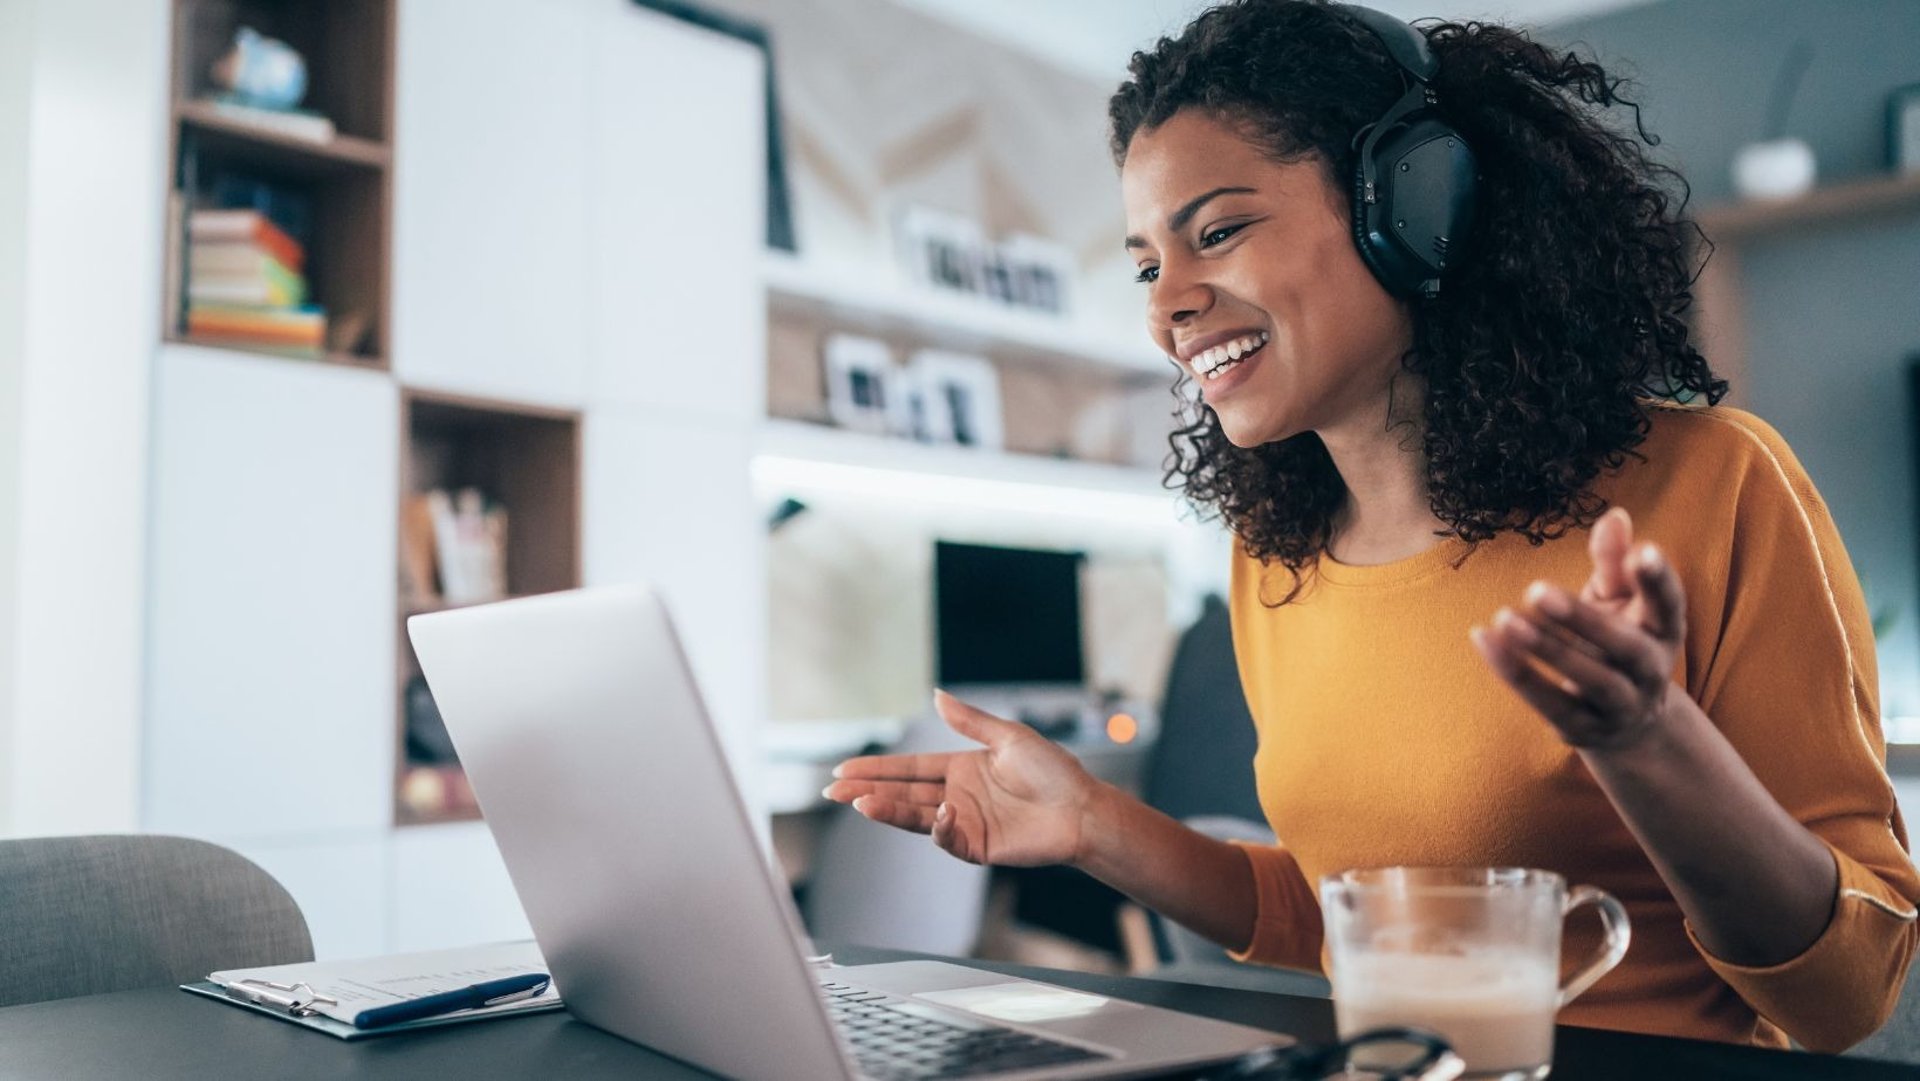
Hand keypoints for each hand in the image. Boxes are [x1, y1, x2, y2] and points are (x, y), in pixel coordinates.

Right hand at [822, 691, 1098, 865]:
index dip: (877, 769)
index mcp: (960, 768)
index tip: (844, 769)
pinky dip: (939, 828)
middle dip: (867, 791)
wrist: (1082, 809)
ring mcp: (964, 823)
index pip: (909, 769)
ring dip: (887, 810)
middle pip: (902, 793)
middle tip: (833, 790)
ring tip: (859, 803)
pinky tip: (937, 814)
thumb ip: (969, 720)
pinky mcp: (977, 847)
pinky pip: (948, 839)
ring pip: (916, 816)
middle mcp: (956, 796)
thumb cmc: (1054, 771)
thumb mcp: (1008, 737)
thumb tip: (936, 694)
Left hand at [1471, 507, 1686, 751]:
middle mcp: (1651, 671)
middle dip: (1583, 619)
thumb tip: (1615, 515)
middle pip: (1625, 647)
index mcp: (1663, 631)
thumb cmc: (1615, 639)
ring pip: (1592, 680)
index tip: (1643, 552)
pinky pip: (1549, 703)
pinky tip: (1484, 639)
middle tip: (1537, 589)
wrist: (1625, 721)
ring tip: (1506, 618)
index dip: (1659, 580)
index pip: (1669, 604)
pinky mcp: (1584, 728)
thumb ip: (1613, 562)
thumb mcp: (1618, 599)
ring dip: (1548, 650)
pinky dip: (1515, 672)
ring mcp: (1622, 705)